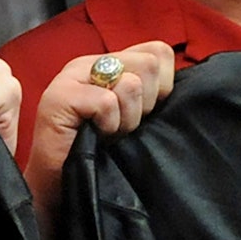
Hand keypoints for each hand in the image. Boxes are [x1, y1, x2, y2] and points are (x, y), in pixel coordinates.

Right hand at [24, 41, 174, 239]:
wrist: (60, 187)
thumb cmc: (100, 153)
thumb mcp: (134, 116)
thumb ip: (151, 92)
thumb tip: (180, 86)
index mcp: (109, 62)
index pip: (159, 52)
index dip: (163, 86)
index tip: (146, 113)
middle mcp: (90, 63)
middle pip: (149, 63)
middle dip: (147, 104)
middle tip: (125, 127)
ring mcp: (72, 76)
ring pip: (131, 84)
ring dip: (128, 119)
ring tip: (109, 133)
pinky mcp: (60, 96)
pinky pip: (107, 103)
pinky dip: (109, 126)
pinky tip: (96, 137)